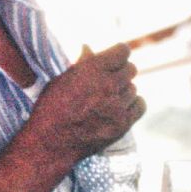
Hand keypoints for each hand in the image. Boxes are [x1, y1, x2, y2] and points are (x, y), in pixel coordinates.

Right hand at [34, 43, 146, 161]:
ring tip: (107, 99)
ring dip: (123, 91)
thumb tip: (89, 48)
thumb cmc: (51, 109)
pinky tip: (120, 107)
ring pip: (133, 88)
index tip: (114, 59)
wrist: (50, 143)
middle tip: (109, 80)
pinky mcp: (122, 124)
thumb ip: (80, 64)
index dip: (118, 54)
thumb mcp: (61, 80)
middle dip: (120, 72)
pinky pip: (140, 105)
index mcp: (92, 70)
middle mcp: (108, 85)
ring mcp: (117, 106)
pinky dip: (132, 104)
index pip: (123, 51)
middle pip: (131, 69)